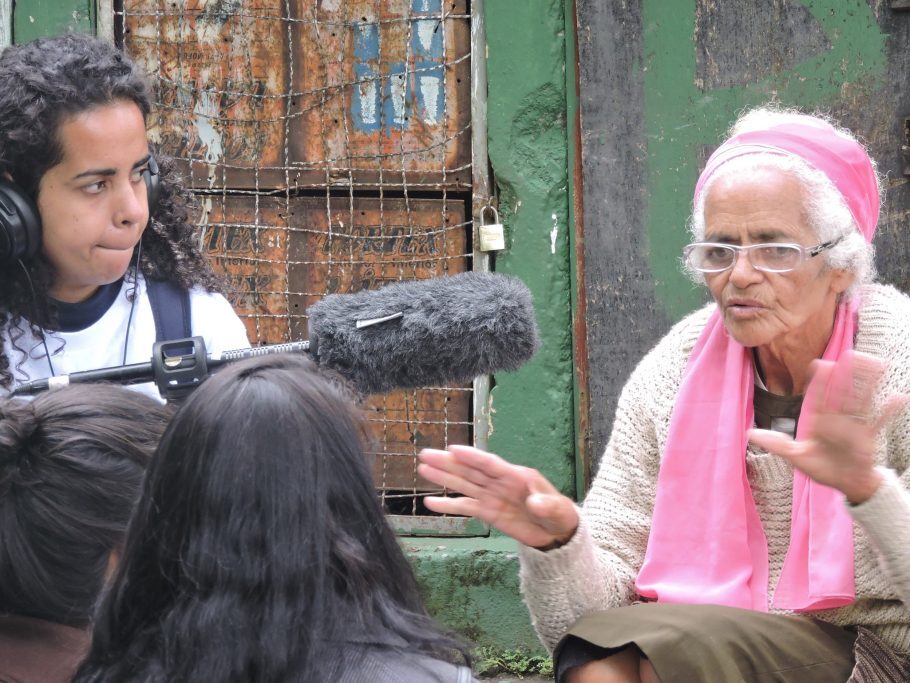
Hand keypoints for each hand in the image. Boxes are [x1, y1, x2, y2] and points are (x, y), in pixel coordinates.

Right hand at [417, 445, 578, 549]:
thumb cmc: (560, 514)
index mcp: (517, 476)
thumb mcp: (559, 510)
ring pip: (464, 484)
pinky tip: (430, 503)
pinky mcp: (488, 512)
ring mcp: (492, 497)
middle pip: (471, 471)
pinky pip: (465, 507)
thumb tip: (534, 502)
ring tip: (423, 469)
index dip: (472, 457)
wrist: (557, 533)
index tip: (453, 449)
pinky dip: (448, 505)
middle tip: (426, 454)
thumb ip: (547, 505)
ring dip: (444, 477)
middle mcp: (500, 483)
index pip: (490, 464)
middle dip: (449, 463)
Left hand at [748, 351, 907, 503]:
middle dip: (847, 375)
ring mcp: (854, 427)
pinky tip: (899, 396)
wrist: (844, 483)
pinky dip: (888, 411)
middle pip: (843, 393)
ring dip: (869, 384)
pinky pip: (879, 422)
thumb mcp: (796, 456)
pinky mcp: (868, 438)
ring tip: (877, 363)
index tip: (820, 364)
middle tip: (853, 353)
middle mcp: (837, 420)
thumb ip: (777, 444)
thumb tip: (750, 433)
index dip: (819, 382)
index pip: (818, 397)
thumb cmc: (821, 467)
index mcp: (818, 421)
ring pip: (862, 401)